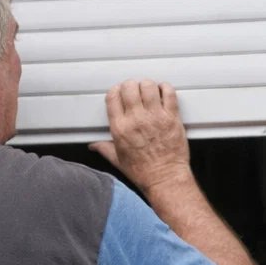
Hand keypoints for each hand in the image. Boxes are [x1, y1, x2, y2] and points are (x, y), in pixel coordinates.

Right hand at [90, 79, 192, 193]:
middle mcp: (136, 120)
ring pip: (148, 86)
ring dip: (148, 85)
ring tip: (149, 91)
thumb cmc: (143, 172)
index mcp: (120, 128)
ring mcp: (155, 117)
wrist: (164, 179)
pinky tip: (163, 92)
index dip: (116, 90)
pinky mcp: (171, 118)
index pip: (113, 96)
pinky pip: (169, 93)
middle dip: (131, 86)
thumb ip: (104, 148)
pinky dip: (165, 88)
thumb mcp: (118, 160)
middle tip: (135, 91)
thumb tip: (94, 145)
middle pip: (129, 87)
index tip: (119, 92)